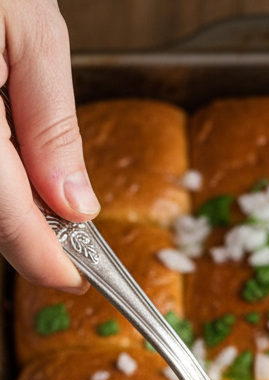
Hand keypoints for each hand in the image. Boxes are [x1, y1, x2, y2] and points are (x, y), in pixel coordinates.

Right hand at [0, 0, 98, 289]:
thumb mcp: (29, 28)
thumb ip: (51, 123)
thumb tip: (76, 203)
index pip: (8, 219)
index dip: (44, 257)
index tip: (74, 278)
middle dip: (23, 224)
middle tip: (64, 235)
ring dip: (5, 196)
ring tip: (29, 163)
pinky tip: (4, 137)